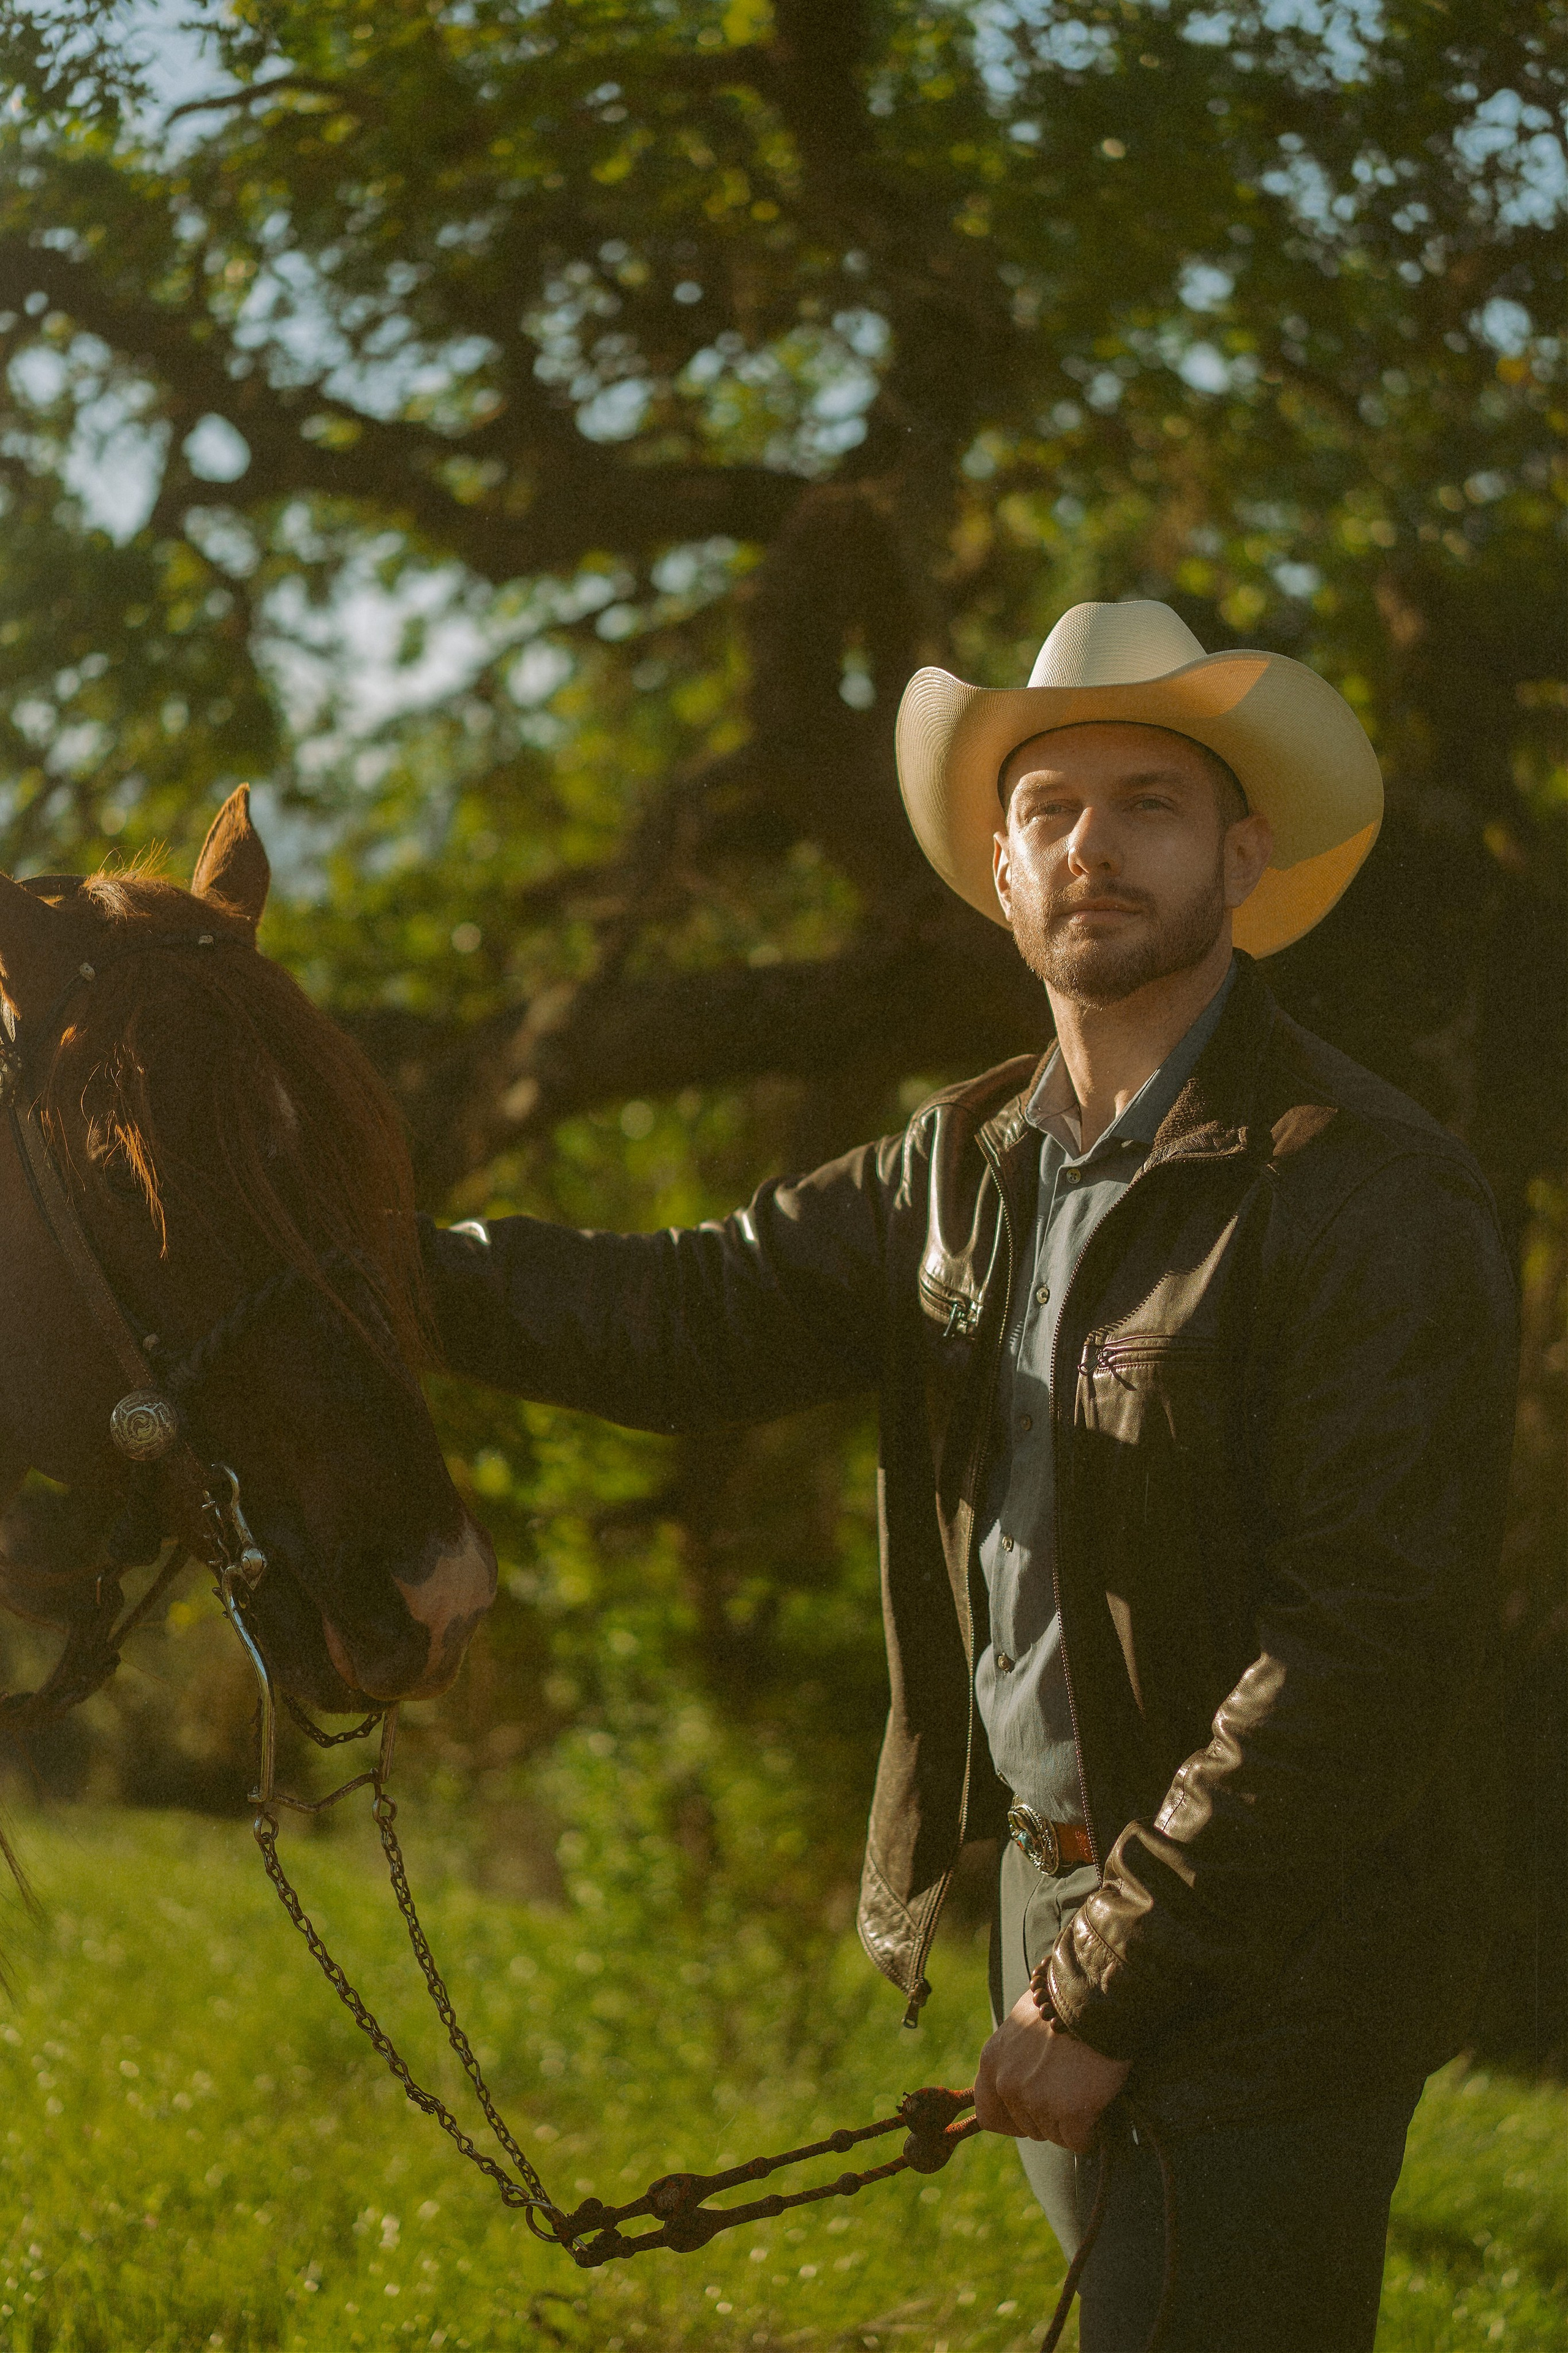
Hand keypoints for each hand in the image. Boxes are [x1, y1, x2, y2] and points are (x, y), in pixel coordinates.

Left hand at [973, 1989, 1130, 2152]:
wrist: (1096, 1998)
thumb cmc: (1062, 2003)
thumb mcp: (1021, 2023)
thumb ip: (1012, 2055)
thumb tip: (1016, 2079)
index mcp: (992, 2060)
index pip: (988, 2114)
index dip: (1011, 2119)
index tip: (1031, 2112)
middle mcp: (1008, 2083)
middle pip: (1025, 2127)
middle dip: (1047, 2117)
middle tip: (1068, 2089)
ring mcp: (1037, 2100)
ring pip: (1053, 2135)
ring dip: (1070, 2122)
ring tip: (1084, 2087)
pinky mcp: (1070, 2112)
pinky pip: (1078, 2141)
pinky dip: (1090, 2132)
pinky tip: (1097, 2103)